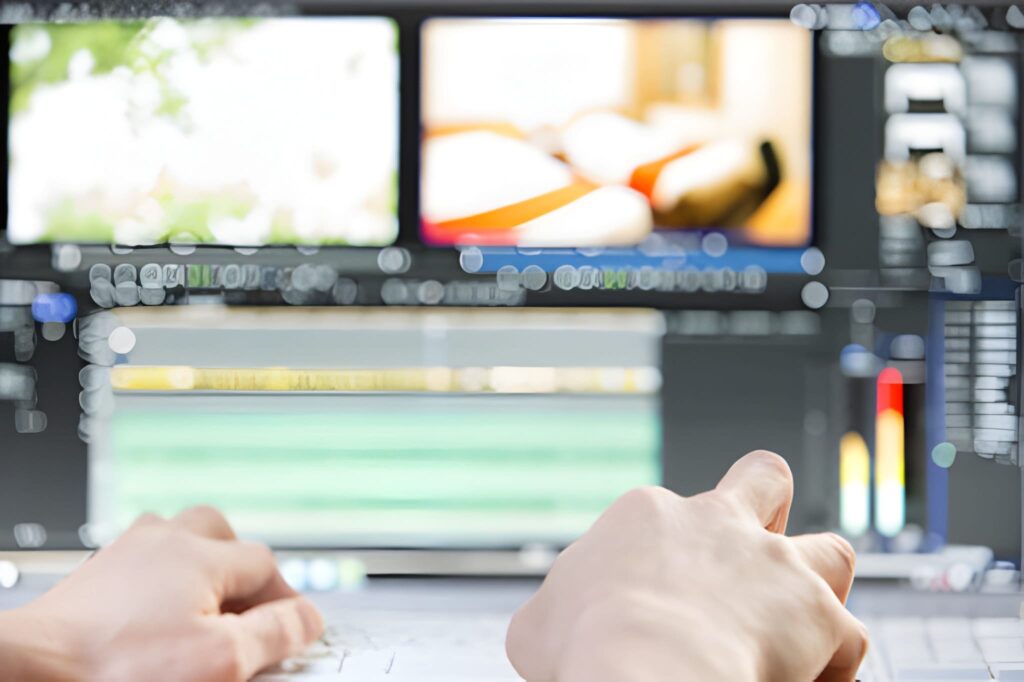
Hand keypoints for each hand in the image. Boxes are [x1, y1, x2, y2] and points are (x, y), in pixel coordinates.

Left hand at [0, 507, 322, 681]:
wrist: (31, 671)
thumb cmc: (118, 669)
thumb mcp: (219, 660)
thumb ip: (273, 634)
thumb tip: (307, 618)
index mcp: (201, 553)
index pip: (266, 564)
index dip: (286, 600)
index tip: (293, 630)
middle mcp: (163, 540)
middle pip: (222, 533)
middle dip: (243, 566)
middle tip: (251, 607)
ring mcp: (124, 553)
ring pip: (178, 536)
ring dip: (201, 564)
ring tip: (207, 604)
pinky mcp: (94, 576)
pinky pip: (142, 560)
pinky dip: (162, 580)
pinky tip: (158, 613)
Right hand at [506, 450, 867, 681]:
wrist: (646, 668)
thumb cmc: (584, 647)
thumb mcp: (537, 625)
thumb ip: (555, 614)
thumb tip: (554, 630)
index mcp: (648, 515)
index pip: (669, 515)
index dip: (667, 562)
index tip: (652, 608)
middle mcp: (719, 523)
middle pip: (763, 480)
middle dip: (768, 505)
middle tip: (756, 552)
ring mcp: (774, 565)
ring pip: (828, 551)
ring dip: (818, 587)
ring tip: (800, 624)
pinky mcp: (819, 616)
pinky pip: (849, 640)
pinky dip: (834, 668)